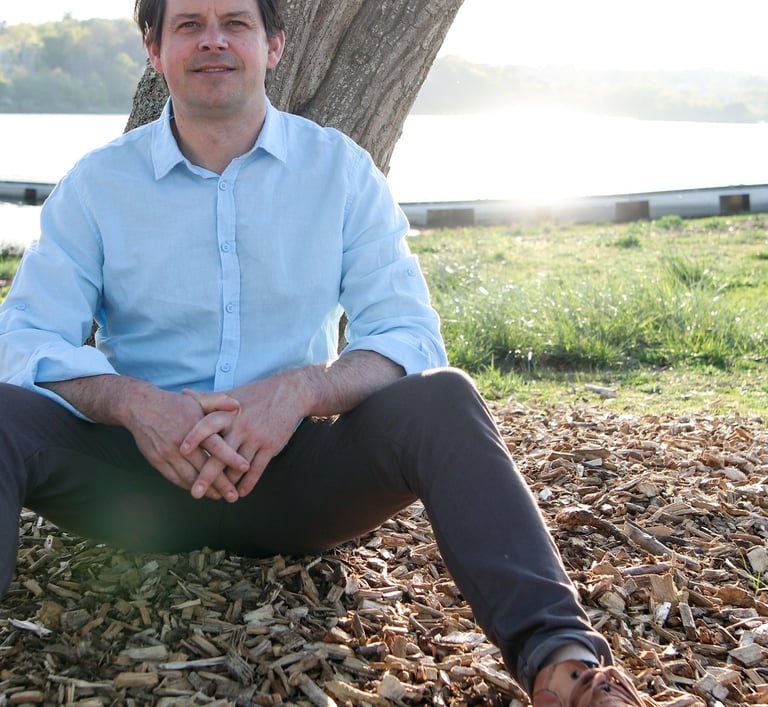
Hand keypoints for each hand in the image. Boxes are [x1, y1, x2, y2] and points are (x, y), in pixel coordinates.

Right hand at [123, 385, 248, 501]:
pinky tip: (199, 490)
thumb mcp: (196, 399)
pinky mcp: (157, 461)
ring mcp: (168, 453)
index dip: (231, 457)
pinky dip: (188, 485)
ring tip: (219, 497)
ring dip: (205, 489)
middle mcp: (182, 442)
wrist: (139, 407)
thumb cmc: (173, 403)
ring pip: (190, 477)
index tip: (246, 467)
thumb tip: (238, 405)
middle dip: (221, 483)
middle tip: (234, 496)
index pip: (216, 445)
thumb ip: (218, 402)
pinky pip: (175, 478)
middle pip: (205, 467)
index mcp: (195, 426)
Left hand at [180, 372, 308, 499]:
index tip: (182, 451)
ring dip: (228, 484)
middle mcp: (241, 426)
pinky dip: (248, 483)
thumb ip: (207, 398)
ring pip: (238, 467)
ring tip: (217, 496)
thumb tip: (184, 393)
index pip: (207, 425)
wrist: (290, 393)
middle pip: (221, 455)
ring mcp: (256, 437)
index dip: (195, 437)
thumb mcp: (232, 394)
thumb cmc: (256, 394)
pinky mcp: (271, 446)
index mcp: (228, 413)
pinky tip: (241, 492)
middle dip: (208, 476)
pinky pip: (257, 469)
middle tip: (196, 493)